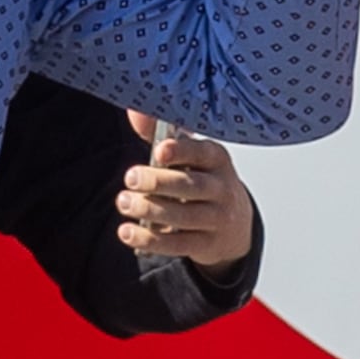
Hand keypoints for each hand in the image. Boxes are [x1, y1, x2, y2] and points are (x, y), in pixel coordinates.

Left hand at [117, 110, 257, 275]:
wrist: (235, 224)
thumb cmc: (204, 182)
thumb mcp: (192, 158)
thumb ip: (164, 139)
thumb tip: (137, 113)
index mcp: (217, 160)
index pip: (202, 153)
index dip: (181, 152)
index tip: (159, 151)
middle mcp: (223, 189)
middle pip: (191, 186)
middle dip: (158, 182)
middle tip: (130, 178)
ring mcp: (218, 219)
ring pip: (184, 216)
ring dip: (150, 210)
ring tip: (124, 202)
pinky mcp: (208, 244)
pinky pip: (178, 244)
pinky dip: (150, 240)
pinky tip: (127, 232)